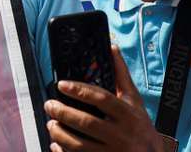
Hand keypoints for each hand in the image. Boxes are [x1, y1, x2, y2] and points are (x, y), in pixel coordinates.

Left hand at [44, 46, 160, 151]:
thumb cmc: (140, 126)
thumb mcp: (134, 100)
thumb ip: (121, 75)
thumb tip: (112, 49)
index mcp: (127, 114)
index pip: (101, 99)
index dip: (80, 91)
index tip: (62, 85)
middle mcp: (121, 134)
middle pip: (87, 122)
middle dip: (63, 113)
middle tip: (50, 105)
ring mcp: (112, 151)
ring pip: (80, 145)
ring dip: (60, 134)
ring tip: (51, 124)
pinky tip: (56, 144)